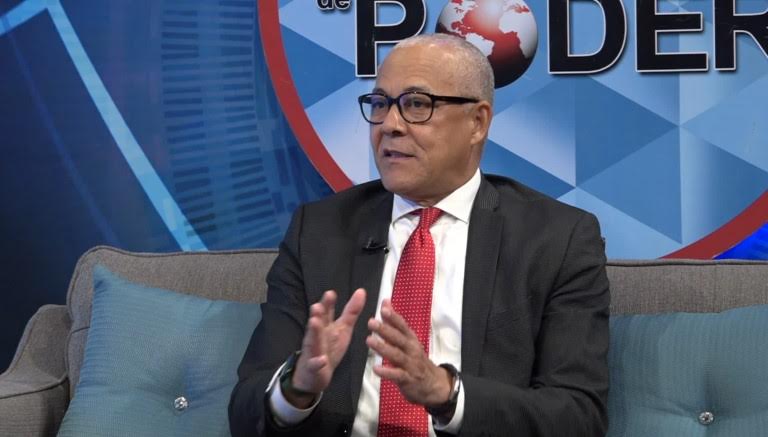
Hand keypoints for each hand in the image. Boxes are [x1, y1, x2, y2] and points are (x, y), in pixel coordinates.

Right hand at [287, 289, 365, 406]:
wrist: (314, 374)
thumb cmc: (329, 347)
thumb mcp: (342, 328)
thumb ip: (351, 311)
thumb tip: (361, 291)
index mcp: (325, 327)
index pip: (326, 313)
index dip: (327, 304)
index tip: (331, 294)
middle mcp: (318, 336)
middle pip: (316, 324)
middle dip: (317, 315)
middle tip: (317, 306)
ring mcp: (314, 351)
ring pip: (312, 341)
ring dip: (313, 332)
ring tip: (314, 323)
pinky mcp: (313, 367)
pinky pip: (314, 364)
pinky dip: (318, 362)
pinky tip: (322, 359)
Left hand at [366, 299, 452, 406]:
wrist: (432, 383)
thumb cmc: (415, 358)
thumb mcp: (407, 339)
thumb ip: (394, 321)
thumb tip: (385, 302)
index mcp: (410, 338)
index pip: (402, 325)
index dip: (393, 317)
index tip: (383, 308)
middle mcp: (411, 349)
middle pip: (398, 338)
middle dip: (385, 330)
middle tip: (371, 322)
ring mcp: (410, 364)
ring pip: (396, 355)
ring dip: (383, 348)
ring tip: (369, 341)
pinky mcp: (407, 379)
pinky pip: (397, 375)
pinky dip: (386, 372)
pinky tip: (376, 369)